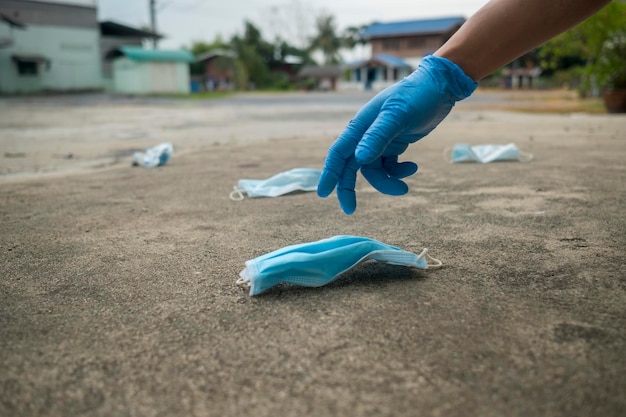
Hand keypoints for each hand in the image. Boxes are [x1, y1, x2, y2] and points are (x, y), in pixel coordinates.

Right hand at [317, 55, 476, 213]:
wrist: (440, 87)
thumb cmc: (416, 96)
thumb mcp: (397, 116)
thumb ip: (378, 137)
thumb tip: (359, 160)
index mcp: (360, 126)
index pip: (339, 153)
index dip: (329, 173)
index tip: (323, 194)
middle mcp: (366, 134)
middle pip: (351, 166)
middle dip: (349, 188)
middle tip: (350, 210)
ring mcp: (380, 140)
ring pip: (373, 170)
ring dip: (387, 182)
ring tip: (405, 187)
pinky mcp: (395, 144)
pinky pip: (389, 166)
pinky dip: (398, 172)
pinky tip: (413, 167)